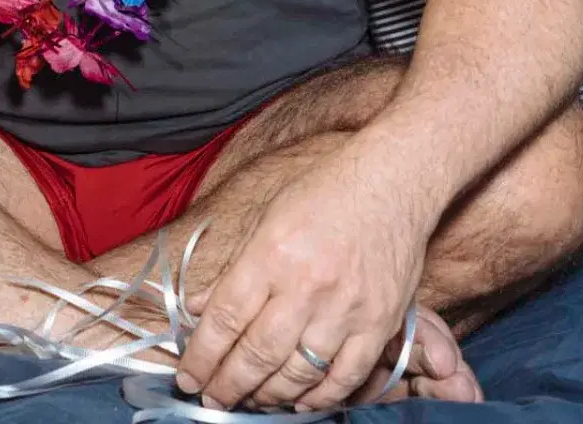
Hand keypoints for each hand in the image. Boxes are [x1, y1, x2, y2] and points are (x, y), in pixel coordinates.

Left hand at [176, 139, 433, 412]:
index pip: (226, 318)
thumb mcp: (268, 216)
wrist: (394, 181)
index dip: (202, 356)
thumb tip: (199, 309)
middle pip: (257, 354)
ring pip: (298, 374)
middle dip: (227, 385)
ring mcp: (346, 308)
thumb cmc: (326, 191)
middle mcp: (307, 285)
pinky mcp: (379, 324)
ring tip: (250, 400)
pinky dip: (320, 398)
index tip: (188, 377)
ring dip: (268, 396)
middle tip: (212, 399)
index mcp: (273, 253)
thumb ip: (234, 268)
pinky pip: (345, 378)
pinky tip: (300, 402)